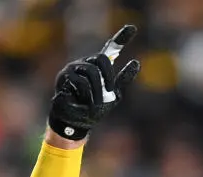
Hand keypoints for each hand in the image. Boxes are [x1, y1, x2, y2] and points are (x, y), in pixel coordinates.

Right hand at [48, 24, 140, 140]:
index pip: (111, 49)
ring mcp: (75, 68)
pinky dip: (87, 95)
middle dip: (108, 77)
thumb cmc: (93, 110)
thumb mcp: (113, 96)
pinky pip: (82, 81)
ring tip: (95, 103)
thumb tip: (136, 62)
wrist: (76, 122)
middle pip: (103, 59)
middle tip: (110, 92)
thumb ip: (123, 79)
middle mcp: (87, 64)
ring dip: (98, 91)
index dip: (121, 38)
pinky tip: (83, 101)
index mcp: (100, 68)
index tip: (133, 28)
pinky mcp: (66, 76)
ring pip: (93, 72)